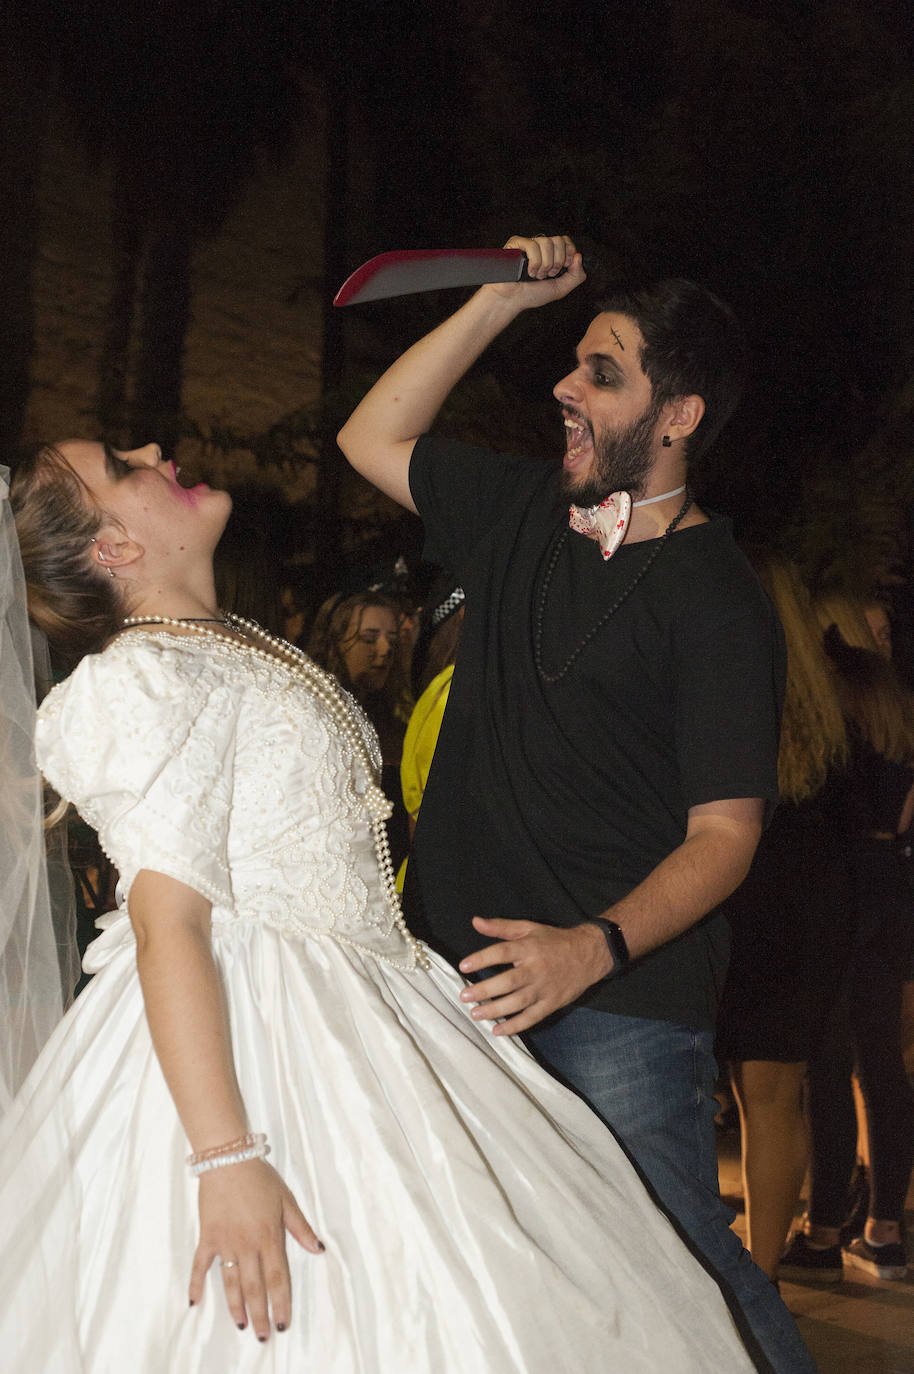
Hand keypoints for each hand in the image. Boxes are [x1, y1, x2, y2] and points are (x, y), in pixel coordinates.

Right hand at [189, 1158, 322, 1339]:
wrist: (228, 1160)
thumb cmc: (260, 1178)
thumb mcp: (286, 1199)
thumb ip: (300, 1227)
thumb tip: (318, 1249)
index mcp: (269, 1237)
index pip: (278, 1278)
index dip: (281, 1302)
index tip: (283, 1322)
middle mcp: (247, 1245)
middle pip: (255, 1287)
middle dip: (261, 1314)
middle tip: (263, 1336)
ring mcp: (225, 1243)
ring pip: (231, 1283)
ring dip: (236, 1307)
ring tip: (242, 1326)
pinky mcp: (208, 1237)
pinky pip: (200, 1265)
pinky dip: (196, 1283)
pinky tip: (194, 1301)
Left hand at [457, 916, 610, 1034]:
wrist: (588, 955)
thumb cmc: (554, 941)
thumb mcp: (528, 928)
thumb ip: (501, 927)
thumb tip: (475, 922)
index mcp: (529, 948)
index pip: (502, 952)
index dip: (482, 958)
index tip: (464, 966)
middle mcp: (536, 969)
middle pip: (508, 981)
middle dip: (485, 990)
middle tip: (465, 996)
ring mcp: (544, 988)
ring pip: (518, 1002)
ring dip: (495, 1010)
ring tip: (476, 1014)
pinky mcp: (551, 1004)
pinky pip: (531, 1018)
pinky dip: (515, 1026)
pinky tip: (498, 1030)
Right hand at [487, 234, 585, 304]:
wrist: (511, 300)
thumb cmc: (531, 294)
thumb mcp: (560, 289)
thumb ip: (576, 276)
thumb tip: (579, 256)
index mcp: (550, 254)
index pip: (565, 241)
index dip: (568, 252)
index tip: (564, 267)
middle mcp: (540, 246)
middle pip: (558, 240)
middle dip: (557, 261)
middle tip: (548, 274)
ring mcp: (528, 244)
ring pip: (546, 243)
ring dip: (544, 264)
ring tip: (536, 275)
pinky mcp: (516, 243)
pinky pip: (532, 245)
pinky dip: (534, 262)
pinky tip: (529, 272)